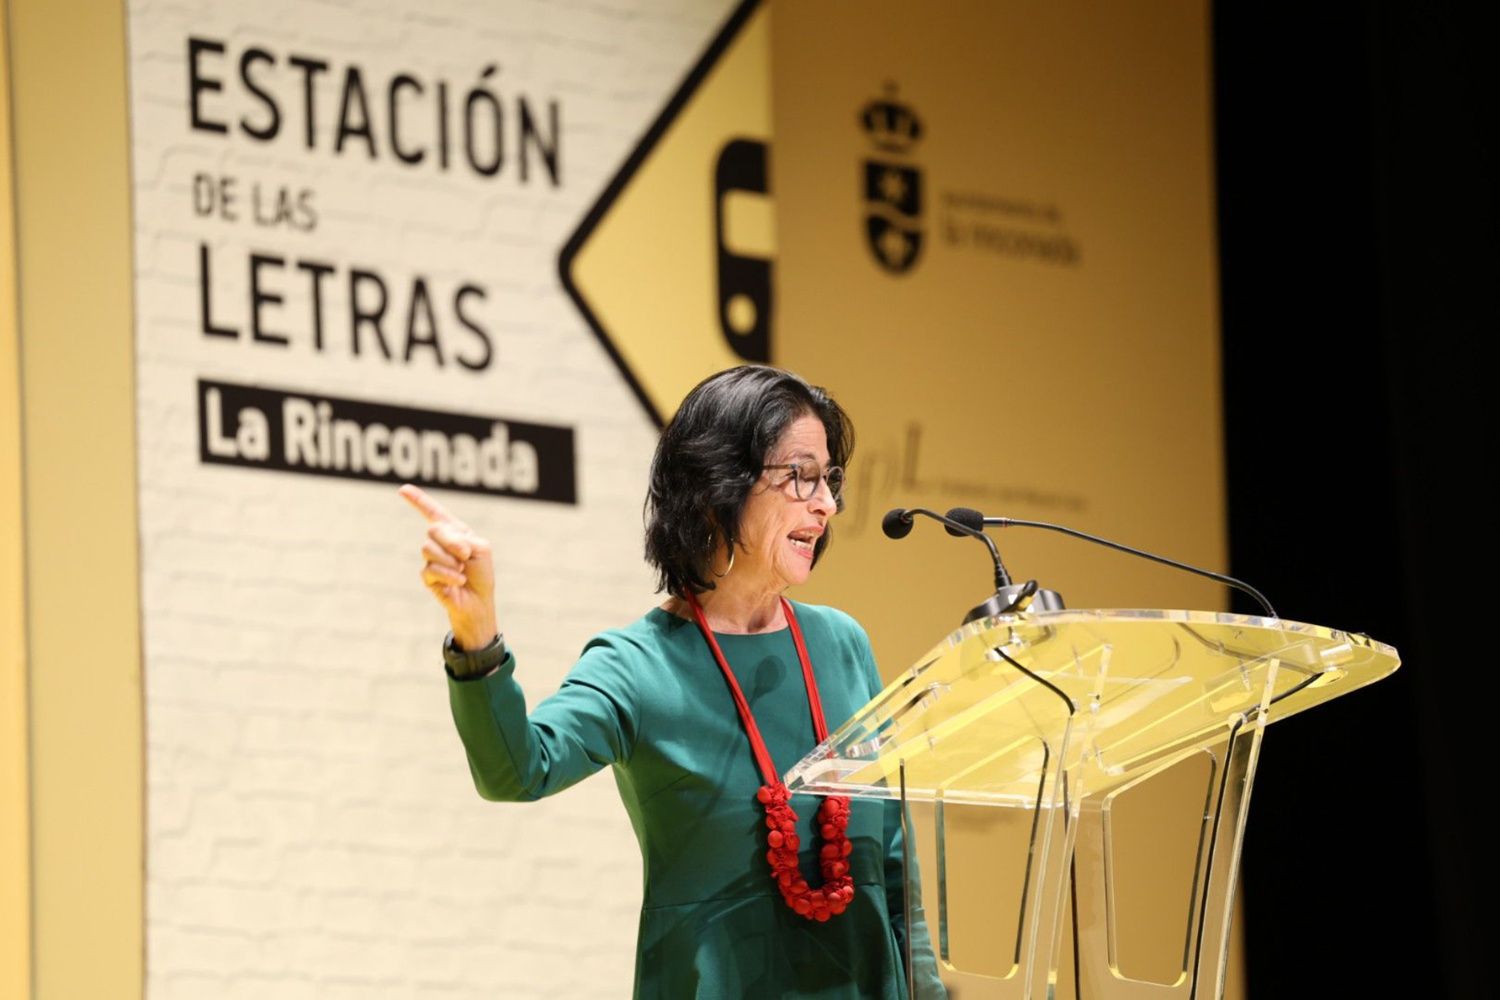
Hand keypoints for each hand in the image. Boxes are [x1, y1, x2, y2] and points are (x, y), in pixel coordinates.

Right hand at [398, 484, 498, 650]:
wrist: (479, 601)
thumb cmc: (482, 574)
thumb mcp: (481, 549)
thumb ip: (463, 539)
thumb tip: (440, 544)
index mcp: (454, 532)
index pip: (434, 513)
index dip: (418, 500)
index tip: (403, 489)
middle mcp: (440, 543)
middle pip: (433, 530)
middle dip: (452, 542)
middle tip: (466, 556)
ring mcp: (431, 559)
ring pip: (428, 549)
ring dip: (450, 561)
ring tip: (462, 571)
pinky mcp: (427, 576)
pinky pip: (430, 568)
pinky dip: (449, 574)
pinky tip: (458, 581)